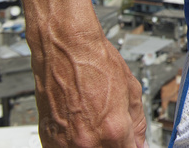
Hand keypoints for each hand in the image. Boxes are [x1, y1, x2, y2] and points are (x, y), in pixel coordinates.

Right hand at [31, 30, 146, 146]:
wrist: (66, 50)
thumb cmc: (96, 63)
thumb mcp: (131, 90)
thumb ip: (138, 123)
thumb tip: (141, 143)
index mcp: (113, 130)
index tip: (133, 144)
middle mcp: (87, 141)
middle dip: (115, 146)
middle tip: (117, 136)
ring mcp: (65, 143)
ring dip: (95, 146)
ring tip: (97, 129)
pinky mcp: (47, 139)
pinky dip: (75, 145)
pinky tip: (81, 130)